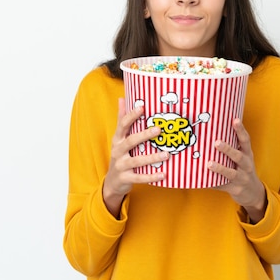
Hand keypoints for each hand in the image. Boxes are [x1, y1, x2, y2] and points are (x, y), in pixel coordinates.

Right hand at [102, 98, 168, 216]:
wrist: (112, 182)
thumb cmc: (120, 155)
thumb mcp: (118, 138)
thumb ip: (121, 119)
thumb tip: (122, 98)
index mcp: (118, 139)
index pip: (123, 125)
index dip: (132, 116)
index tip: (142, 107)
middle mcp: (118, 151)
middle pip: (130, 141)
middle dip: (144, 135)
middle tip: (159, 129)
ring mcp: (121, 165)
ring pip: (137, 161)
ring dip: (152, 158)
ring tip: (166, 154)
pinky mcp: (126, 178)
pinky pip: (139, 177)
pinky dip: (151, 177)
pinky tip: (164, 174)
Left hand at [208, 118, 266, 222]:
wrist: (253, 192)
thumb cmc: (244, 169)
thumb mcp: (243, 157)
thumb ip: (234, 146)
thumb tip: (215, 129)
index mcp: (247, 154)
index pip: (246, 141)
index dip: (241, 130)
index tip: (235, 120)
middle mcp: (246, 166)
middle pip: (239, 157)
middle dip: (228, 150)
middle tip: (216, 142)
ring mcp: (241, 178)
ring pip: (231, 173)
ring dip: (220, 168)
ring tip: (209, 163)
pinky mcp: (234, 189)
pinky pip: (221, 186)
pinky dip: (212, 183)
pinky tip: (202, 180)